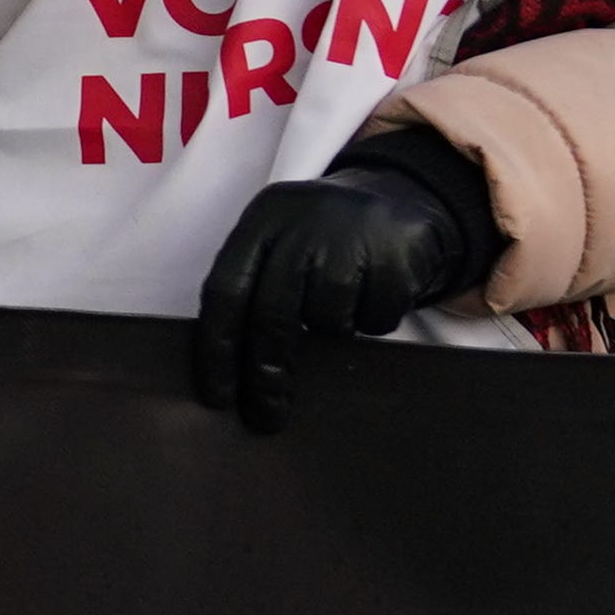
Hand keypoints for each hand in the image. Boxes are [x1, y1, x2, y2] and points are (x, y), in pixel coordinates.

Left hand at [190, 139, 500, 429]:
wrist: (397, 199)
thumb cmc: (322, 240)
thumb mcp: (279, 243)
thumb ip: (255, 288)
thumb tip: (233, 371)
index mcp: (262, 222)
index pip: (225, 290)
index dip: (217, 348)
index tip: (218, 396)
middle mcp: (301, 225)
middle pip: (271, 312)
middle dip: (266, 372)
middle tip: (265, 415)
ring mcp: (350, 236)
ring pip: (327, 318)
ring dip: (332, 330)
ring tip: (340, 305)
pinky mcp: (396, 254)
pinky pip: (375, 317)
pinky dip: (373, 319)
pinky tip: (374, 292)